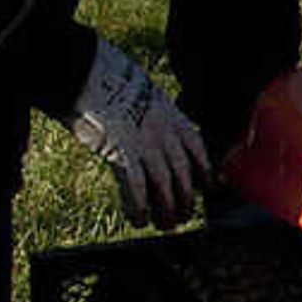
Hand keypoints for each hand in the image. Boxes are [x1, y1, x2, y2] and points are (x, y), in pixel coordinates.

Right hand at [68, 37, 207, 227]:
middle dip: (186, 200)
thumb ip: (159, 119)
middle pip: (184, 175)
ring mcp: (146, 145)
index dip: (206, 173)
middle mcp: (166, 134)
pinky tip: (138, 220)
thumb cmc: (113, 88)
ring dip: (166, 210)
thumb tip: (161, 139)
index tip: (210, 188)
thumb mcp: (148, 99)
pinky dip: (139, 208)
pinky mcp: (123, 154)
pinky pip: (137, 188)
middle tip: (183, 217)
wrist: (92, 75)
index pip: (199, 151)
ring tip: (165, 225)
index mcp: (175, 119)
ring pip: (165, 187)